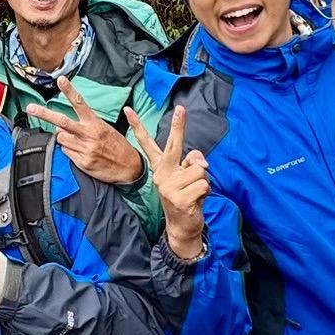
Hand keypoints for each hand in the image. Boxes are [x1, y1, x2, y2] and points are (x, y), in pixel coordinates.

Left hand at [26, 76, 143, 184]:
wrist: (129, 167)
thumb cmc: (117, 146)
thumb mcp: (105, 130)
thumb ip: (84, 126)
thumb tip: (61, 126)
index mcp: (95, 124)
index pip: (79, 103)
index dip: (69, 91)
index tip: (61, 80)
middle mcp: (88, 135)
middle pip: (61, 121)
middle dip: (44, 114)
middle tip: (30, 108)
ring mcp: (85, 149)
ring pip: (61, 139)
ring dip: (64, 139)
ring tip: (77, 142)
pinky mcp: (82, 162)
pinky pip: (66, 153)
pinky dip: (69, 151)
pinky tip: (81, 153)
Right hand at [125, 105, 209, 258]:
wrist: (182, 226)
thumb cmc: (186, 196)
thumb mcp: (188, 177)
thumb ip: (193, 162)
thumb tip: (200, 162)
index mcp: (161, 167)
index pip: (147, 144)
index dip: (137, 126)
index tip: (129, 109)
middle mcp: (161, 174)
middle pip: (173, 146)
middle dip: (178, 126)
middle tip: (180, 108)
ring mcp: (168, 187)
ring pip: (199, 170)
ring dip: (203, 181)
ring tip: (195, 192)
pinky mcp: (179, 199)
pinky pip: (203, 184)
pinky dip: (205, 192)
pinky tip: (196, 201)